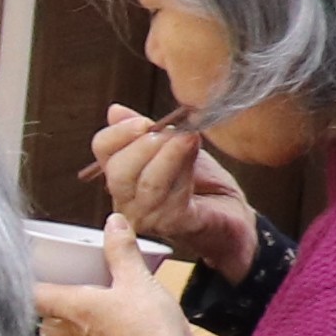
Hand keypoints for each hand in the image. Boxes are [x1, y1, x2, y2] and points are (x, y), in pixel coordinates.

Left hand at [35, 252, 207, 335]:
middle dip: (44, 312)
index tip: (25, 270)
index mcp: (75, 309)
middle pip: (46, 326)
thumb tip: (113, 224)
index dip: (25, 284)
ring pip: (70, 335)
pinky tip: (116, 315)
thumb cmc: (147, 329)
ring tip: (83, 300)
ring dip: (71, 320)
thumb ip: (121, 251)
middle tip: (52, 291)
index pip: (35, 297)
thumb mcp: (136, 279)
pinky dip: (100, 327)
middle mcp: (79, 330)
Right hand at [87, 101, 258, 277]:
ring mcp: (147, 217)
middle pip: (118, 170)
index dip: (121, 131)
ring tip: (189, 139)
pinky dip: (184, 171)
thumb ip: (145, 132)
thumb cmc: (202, 183)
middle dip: (147, 145)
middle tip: (173, 133)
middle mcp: (126, 201)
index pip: (103, 149)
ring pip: (148, 183)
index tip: (146, 122)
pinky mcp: (174, 224)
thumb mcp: (172, 147)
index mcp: (121, 176)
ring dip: (171, 155)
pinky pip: (173, 196)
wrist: (233, 214)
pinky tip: (194, 155)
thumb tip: (115, 111)